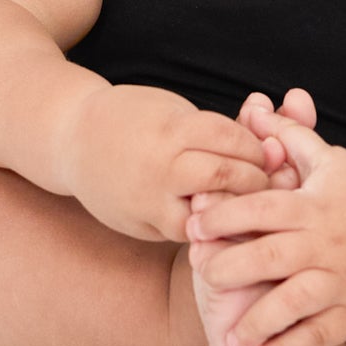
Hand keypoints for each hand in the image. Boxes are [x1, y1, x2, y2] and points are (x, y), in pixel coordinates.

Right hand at [61, 82, 272, 242]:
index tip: (267, 150)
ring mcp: (147, 200)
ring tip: (248, 202)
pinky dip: (210, 227)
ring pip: (210, 213)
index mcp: (171, 129)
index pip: (232, 138)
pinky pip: (187, 233)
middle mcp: (159, 166)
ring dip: (236, 208)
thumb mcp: (176, 112)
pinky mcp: (140, 225)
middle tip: (270, 180)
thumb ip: (221, 130)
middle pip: (227, 174)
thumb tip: (274, 145)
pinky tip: (222, 220)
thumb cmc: (136, 120)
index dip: (257, 145)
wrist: (71, 140)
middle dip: (257, 177)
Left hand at [185, 110, 345, 345]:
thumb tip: (254, 109)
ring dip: (259, 322)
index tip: (192, 225)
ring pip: (296, 303)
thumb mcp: (331, 161)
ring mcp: (342, 281)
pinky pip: (319, 336)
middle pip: (272, 256)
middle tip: (201, 275)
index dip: (224, 215)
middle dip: (231, 267)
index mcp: (314, 205)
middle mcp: (326, 244)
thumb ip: (290, 138)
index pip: (262, 207)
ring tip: (229, 338)